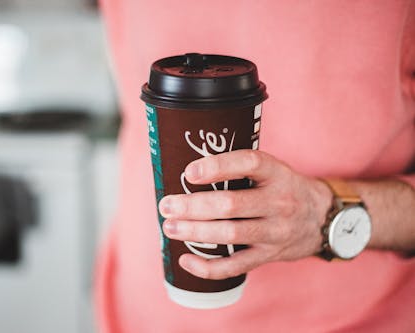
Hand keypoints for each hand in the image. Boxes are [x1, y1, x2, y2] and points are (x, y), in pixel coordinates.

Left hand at [159, 149, 332, 279]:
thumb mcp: (272, 169)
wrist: (322, 218)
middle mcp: (279, 202)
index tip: (189, 172)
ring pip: (231, 235)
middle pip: (231, 205)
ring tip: (170, 227)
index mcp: (277, 173)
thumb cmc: (283, 188)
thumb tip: (188, 170)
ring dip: (195, 233)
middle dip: (193, 206)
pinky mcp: (270, 256)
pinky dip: (208, 267)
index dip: (217, 166)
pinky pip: (236, 266)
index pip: (249, 163)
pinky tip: (185, 260)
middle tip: (166, 205)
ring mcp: (276, 232)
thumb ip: (240, 168)